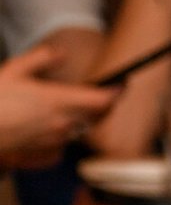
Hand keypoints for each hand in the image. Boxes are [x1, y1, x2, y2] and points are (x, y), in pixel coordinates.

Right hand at [0, 45, 117, 168]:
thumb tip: (60, 52)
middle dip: (105, 105)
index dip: (117, 92)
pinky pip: (68, 142)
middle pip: (99, 115)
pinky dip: (69, 132)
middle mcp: (63, 122)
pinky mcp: (48, 151)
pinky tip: (58, 125)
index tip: (122, 84)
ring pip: (84, 128)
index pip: (102, 100)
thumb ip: (40, 59)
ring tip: (79, 107)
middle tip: (104, 94)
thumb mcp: (13, 70)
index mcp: (58, 100)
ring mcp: (57, 138)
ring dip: (87, 118)